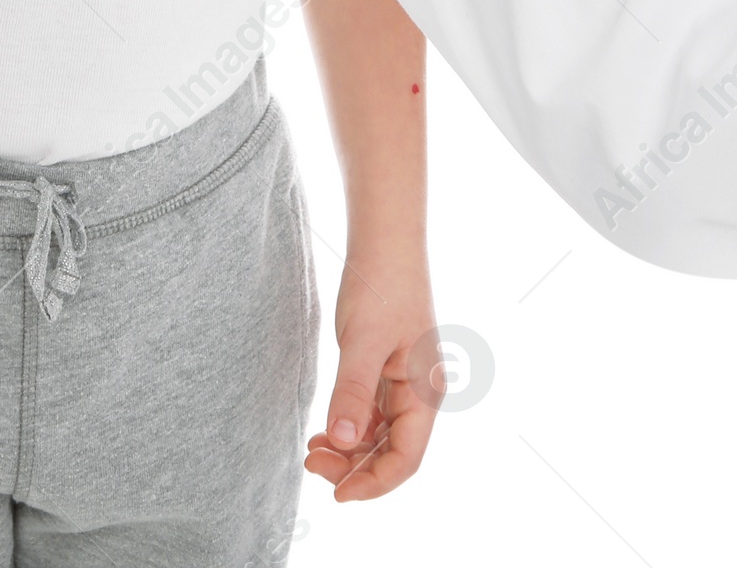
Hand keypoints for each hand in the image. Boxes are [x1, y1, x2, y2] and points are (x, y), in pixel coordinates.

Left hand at [306, 246, 438, 502]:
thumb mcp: (362, 340)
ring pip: (379, 436)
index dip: (374, 484)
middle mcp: (418, 394)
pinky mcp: (386, 369)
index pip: (406, 459)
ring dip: (348, 451)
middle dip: (354, 468)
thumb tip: (341, 441)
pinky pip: (371, 414)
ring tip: (312, 451)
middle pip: (391, 452)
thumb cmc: (381, 284)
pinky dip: (348, 428)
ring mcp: (403, 382)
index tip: (337, 495)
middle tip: (311, 464)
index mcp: (425, 393)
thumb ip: (353, 392)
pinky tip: (324, 430)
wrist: (384, 241)